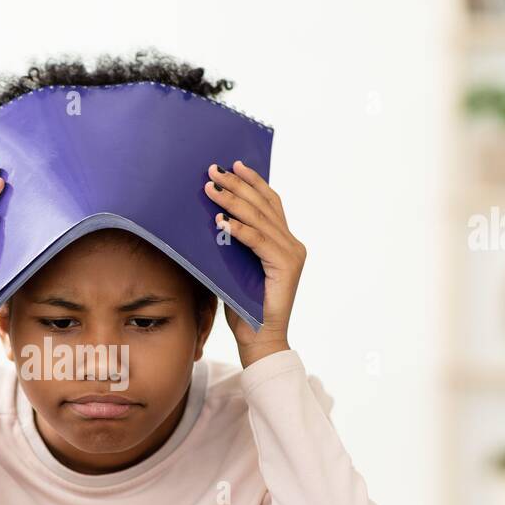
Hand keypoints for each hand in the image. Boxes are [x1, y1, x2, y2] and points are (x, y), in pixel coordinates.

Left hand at [205, 160, 305, 367]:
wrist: (259, 340)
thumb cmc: (243, 306)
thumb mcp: (235, 267)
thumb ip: (233, 243)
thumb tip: (212, 217)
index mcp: (284, 242)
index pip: (270, 203)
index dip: (252, 182)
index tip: (233, 165)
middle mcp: (292, 244)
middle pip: (264, 205)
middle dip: (238, 185)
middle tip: (214, 170)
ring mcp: (291, 255)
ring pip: (260, 219)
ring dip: (233, 201)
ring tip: (211, 188)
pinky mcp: (285, 267)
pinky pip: (258, 242)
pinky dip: (239, 229)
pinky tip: (221, 220)